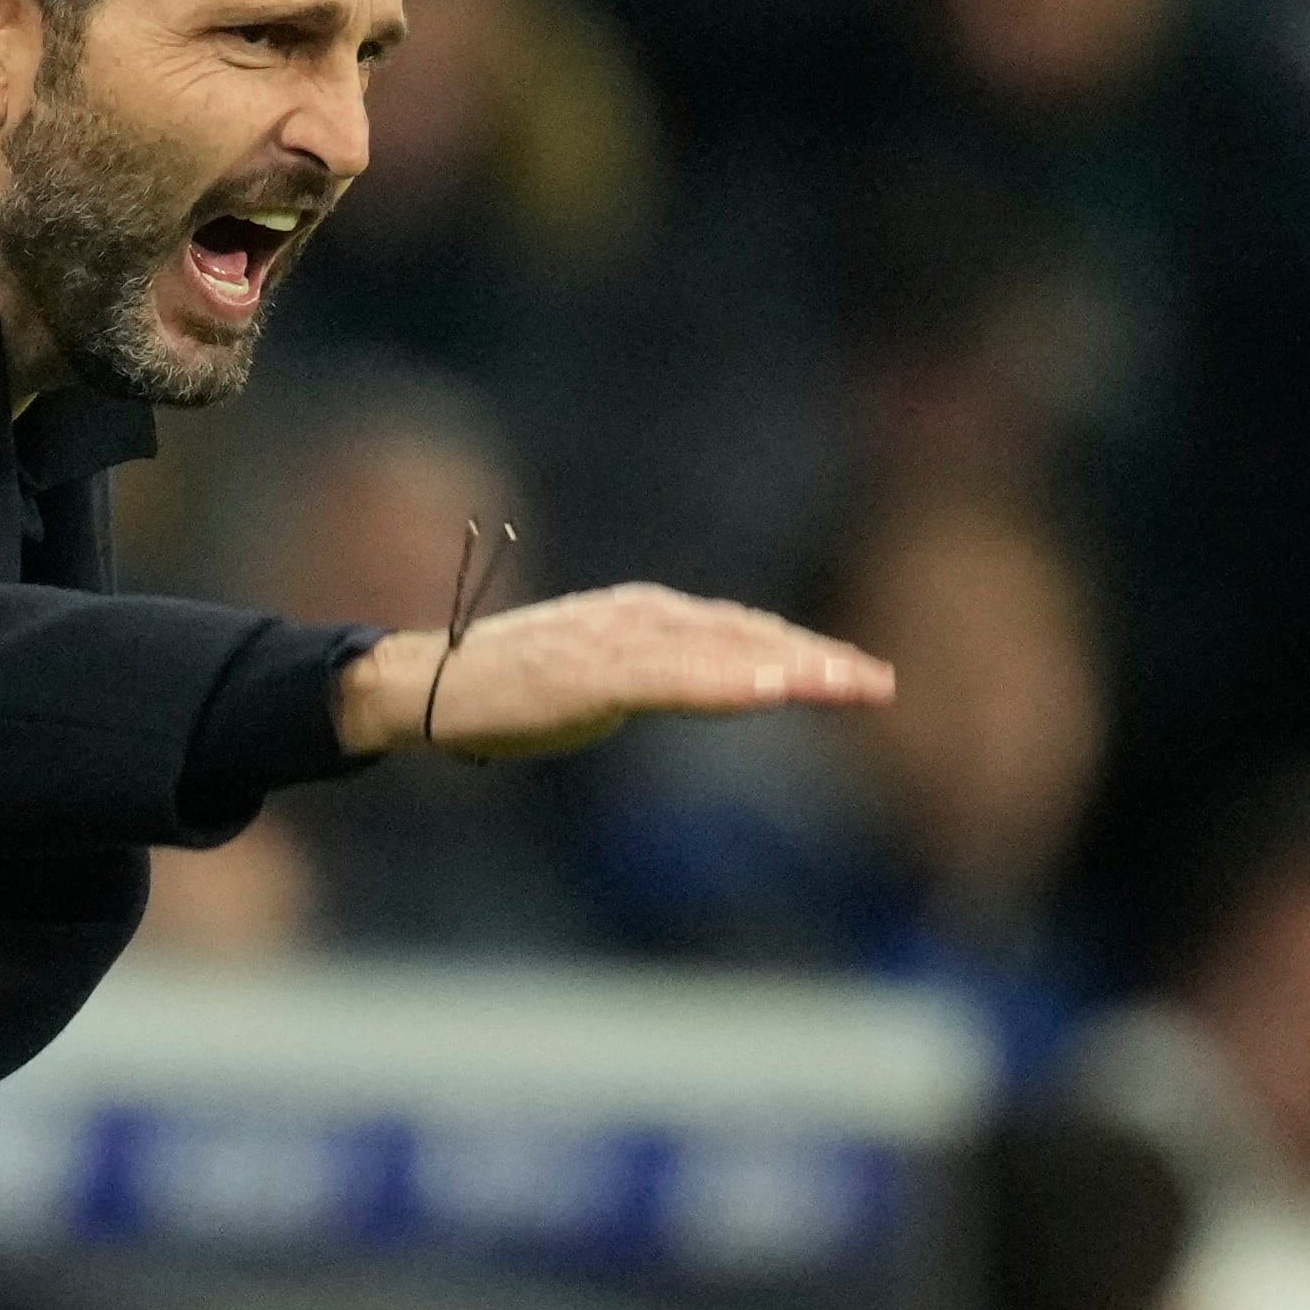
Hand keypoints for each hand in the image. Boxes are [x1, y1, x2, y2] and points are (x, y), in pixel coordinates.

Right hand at [332, 583, 893, 759]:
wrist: (430, 688)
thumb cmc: (509, 691)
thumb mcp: (600, 684)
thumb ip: (654, 681)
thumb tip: (704, 691)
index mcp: (644, 618)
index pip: (741, 632)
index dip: (802, 651)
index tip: (859, 677)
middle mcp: (638, 616)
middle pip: (744, 636)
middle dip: (814, 660)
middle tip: (880, 685)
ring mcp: (614, 640)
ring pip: (719, 652)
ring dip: (787, 669)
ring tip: (845, 686)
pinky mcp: (589, 670)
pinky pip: (670, 677)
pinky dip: (723, 682)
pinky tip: (768, 692)